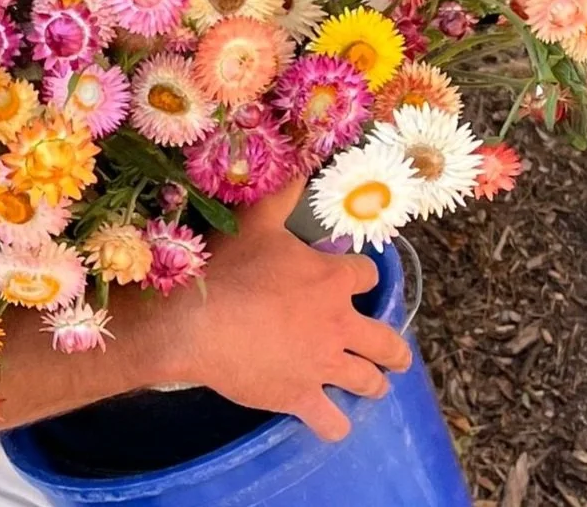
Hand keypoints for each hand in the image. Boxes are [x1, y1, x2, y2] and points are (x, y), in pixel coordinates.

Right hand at [165, 179, 413, 440]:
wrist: (194, 321)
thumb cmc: (228, 266)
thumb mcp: (256, 220)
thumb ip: (282, 194)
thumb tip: (301, 163)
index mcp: (333, 281)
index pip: (367, 277)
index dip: (360, 276)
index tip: (352, 278)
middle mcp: (339, 326)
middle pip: (386, 341)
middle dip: (392, 348)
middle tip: (389, 351)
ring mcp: (323, 366)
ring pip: (369, 384)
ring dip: (371, 383)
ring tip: (367, 383)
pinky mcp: (301, 398)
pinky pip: (332, 423)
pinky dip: (334, 423)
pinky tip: (330, 419)